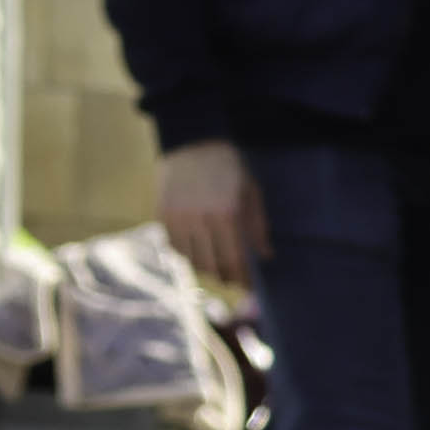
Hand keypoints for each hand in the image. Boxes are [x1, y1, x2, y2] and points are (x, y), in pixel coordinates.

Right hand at [158, 138, 268, 288]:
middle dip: (224, 277)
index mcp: (228, 213)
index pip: (235, 259)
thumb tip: (265, 256)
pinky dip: (186, 254)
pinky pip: (174, 246)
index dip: (242, 279)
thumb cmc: (228, 167)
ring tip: (215, 267)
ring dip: (205, 268)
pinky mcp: (163, 214)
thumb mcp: (250, 192)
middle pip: (212, 265)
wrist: (192, 142)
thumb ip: (257, 226)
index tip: (248, 288)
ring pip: (191, 259)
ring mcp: (179, 217)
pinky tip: (196, 251)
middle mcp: (201, 218)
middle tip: (232, 280)